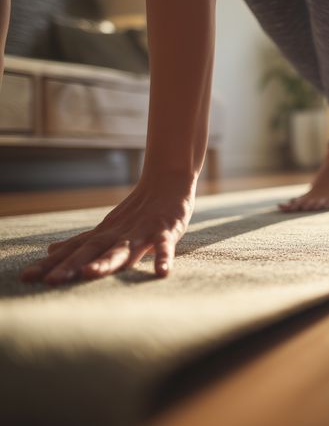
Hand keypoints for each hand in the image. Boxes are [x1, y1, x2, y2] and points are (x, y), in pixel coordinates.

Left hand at [20, 174, 195, 284]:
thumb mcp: (107, 227)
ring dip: (107, 261)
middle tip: (52, 281)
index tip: (26, 278)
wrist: (168, 182)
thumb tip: (51, 251)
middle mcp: (118, 235)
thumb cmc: (138, 210)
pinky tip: (161, 272)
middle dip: (72, 266)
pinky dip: (163, 257)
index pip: (72, 251)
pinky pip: (164, 246)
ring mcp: (142, 233)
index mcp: (104, 236)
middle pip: (91, 251)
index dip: (50, 265)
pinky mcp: (166, 231)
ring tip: (91, 273)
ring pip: (123, 249)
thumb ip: (82, 242)